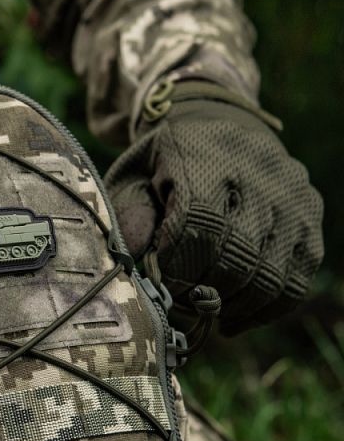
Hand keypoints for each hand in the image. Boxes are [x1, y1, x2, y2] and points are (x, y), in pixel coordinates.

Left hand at [105, 82, 322, 332]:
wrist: (218, 122)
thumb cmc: (164, 161)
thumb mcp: (134, 175)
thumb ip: (130, 214)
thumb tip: (135, 258)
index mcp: (204, 158)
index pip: (198, 225)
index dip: (177, 265)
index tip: (159, 279)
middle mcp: (258, 174)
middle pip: (237, 254)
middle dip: (203, 289)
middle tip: (180, 301)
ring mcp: (291, 197)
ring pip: (271, 274)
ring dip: (233, 306)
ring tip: (206, 311)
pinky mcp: (310, 217)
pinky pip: (298, 278)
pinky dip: (267, 308)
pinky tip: (236, 318)